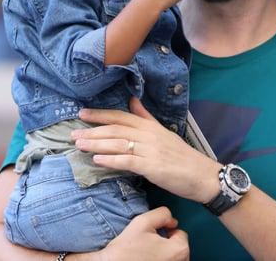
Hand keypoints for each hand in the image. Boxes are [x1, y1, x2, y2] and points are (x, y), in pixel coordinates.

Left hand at [72, 98, 221, 203]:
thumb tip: (133, 100)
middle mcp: (149, 135)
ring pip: (118, 144)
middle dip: (92, 131)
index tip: (82, 114)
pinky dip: (111, 160)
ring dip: (96, 144)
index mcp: (150, 126)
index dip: (100, 115)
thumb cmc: (181, 157)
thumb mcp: (163, 132)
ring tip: (79, 145)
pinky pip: (128, 162)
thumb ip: (146, 117)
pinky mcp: (153, 166)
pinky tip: (97, 160)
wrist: (202, 175)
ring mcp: (150, 150)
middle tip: (73, 134)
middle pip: (115, 130)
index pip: (121, 117)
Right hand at [100, 207, 188, 260]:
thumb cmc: (126, 249)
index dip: (166, 231)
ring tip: (146, 256)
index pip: (181, 234)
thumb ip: (163, 214)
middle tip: (148, 246)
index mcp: (179, 250)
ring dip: (164, 256)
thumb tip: (172, 221)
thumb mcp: (144, 221)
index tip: (154, 236)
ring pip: (173, 259)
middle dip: (166, 245)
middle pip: (178, 248)